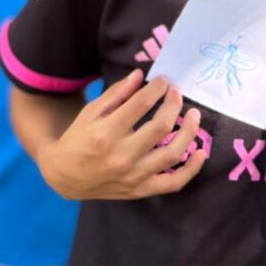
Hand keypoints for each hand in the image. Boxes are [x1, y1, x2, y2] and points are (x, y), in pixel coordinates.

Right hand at [38, 69, 206, 199]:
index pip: (142, 104)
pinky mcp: (140, 190)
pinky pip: (173, 183)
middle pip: (161, 126)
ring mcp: (133, 176)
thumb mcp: (91, 112)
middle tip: (177, 92)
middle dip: (174, 104)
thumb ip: (117, 93)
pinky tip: (201, 153)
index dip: (157, 88)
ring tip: (194, 115)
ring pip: (172, 154)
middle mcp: (121, 156)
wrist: (64, 176)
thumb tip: (141, 75)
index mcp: (105, 133)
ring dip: (189, 132)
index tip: (164, 80)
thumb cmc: (78, 138)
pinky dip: (191, 170)